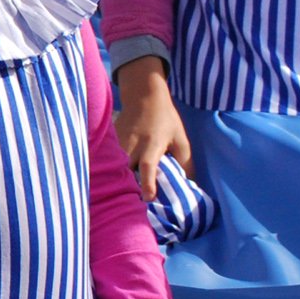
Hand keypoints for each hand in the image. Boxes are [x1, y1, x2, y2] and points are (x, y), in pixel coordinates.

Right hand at [113, 58, 190, 202]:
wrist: (143, 96)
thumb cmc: (165, 119)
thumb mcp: (180, 137)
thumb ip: (185, 160)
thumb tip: (188, 183)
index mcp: (152, 143)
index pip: (148, 165)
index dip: (148, 182)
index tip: (148, 198)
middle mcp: (133, 144)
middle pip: (127, 170)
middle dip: (130, 186)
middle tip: (136, 202)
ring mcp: (118, 142)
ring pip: (116, 166)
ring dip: (121, 179)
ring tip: (125, 193)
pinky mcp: (110, 140)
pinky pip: (110, 159)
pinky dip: (114, 169)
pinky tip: (117, 177)